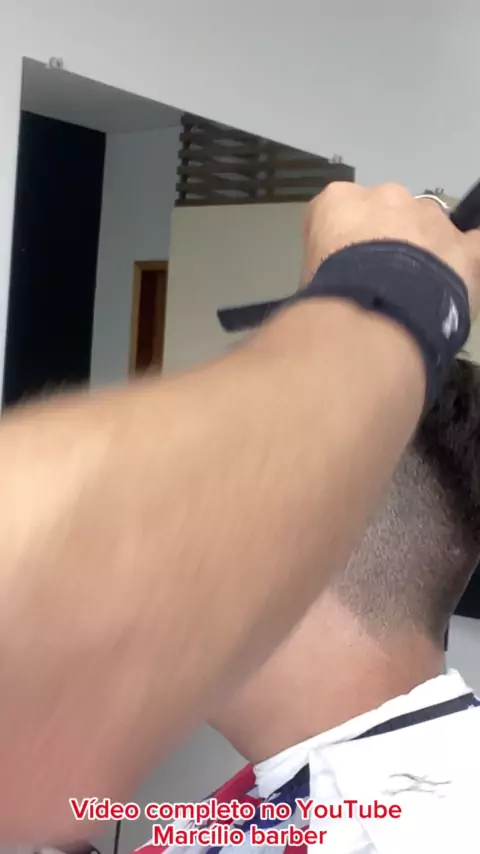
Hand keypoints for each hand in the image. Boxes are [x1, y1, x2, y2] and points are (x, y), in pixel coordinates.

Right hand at [301, 182, 479, 317]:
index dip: (342, 242)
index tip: (342, 266)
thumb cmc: (331, 296)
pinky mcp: (463, 244)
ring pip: (428, 226)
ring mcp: (428, 216)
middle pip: (388, 214)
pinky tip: (459, 273)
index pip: (338, 212)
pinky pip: (473, 243)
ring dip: (422, 250)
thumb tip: (338, 276)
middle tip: (379, 279)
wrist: (372, 312)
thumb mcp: (306, 276)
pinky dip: (467, 257)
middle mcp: (385, 197)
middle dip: (387, 240)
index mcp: (339, 201)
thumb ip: (325, 261)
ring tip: (413, 290)